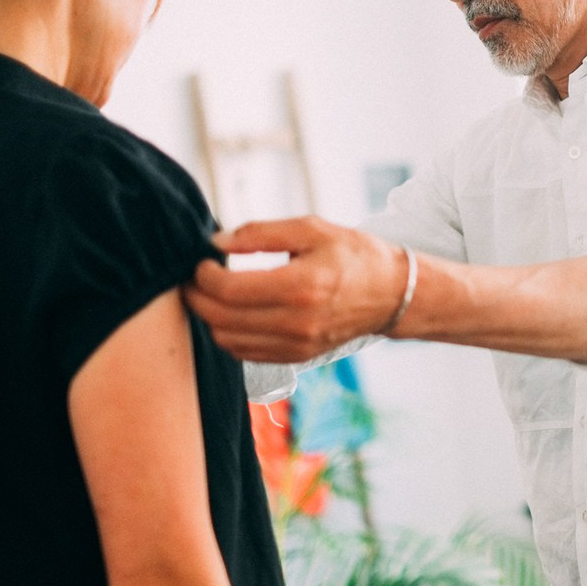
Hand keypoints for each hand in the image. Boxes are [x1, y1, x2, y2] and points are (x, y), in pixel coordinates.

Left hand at [184, 216, 406, 362]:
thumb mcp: (311, 229)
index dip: (203, 276)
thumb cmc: (353, 254)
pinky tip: (232, 313)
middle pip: (222, 318)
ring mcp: (298, 344)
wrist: (392, 293)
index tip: (201, 262)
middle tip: (194, 278)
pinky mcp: (297, 357)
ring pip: (228, 340)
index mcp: (302, 285)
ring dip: (210, 318)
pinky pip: (245, 353)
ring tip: (211, 295)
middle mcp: (298, 321)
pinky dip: (229, 335)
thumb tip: (217, 242)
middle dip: (197, 297)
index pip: (230, 290)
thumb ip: (260, 233)